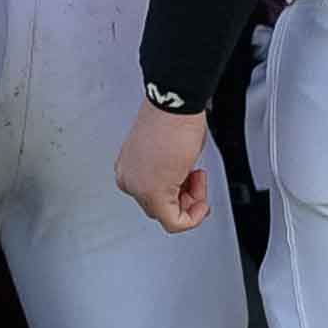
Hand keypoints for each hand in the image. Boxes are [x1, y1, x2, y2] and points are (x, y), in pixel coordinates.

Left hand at [114, 100, 214, 232]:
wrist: (174, 105)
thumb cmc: (173, 120)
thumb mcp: (169, 155)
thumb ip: (170, 176)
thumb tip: (181, 186)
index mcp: (128, 170)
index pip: (155, 199)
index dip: (182, 195)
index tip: (194, 184)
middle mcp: (129, 182)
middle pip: (162, 208)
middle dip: (187, 198)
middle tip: (197, 180)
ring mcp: (138, 188)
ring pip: (169, 215)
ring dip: (192, 201)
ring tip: (197, 177)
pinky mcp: (152, 192)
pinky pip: (174, 222)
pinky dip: (193, 214)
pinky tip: (199, 191)